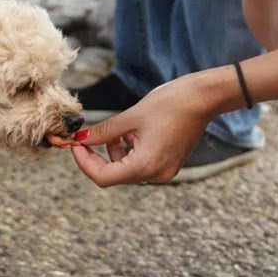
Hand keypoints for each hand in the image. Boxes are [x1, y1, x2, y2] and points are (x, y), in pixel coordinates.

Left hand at [70, 73, 213, 186]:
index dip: (84, 163)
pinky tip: (133, 134)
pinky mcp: (169, 164)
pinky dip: (130, 152)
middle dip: (97, 156)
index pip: (103, 177)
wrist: (203, 98)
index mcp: (145, 165)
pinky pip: (141, 165)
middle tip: (86, 137)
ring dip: (115, 153)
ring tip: (119, 131)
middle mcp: (155, 174)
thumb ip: (102, 132)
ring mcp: (164, 171)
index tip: (75, 145)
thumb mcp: (129, 117)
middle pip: (114, 175)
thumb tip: (80, 138)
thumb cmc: (169, 103)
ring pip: (126, 170)